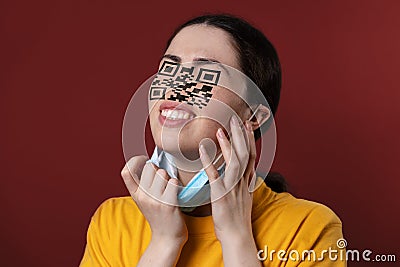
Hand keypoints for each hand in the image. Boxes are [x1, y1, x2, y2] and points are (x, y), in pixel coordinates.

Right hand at [121, 156, 187, 244]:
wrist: (167, 238)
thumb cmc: (159, 216)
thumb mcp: (144, 200)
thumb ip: (144, 184)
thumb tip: (150, 161)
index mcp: (135, 195)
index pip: (126, 172)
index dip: (135, 160)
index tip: (144, 160)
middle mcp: (142, 197)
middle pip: (149, 167)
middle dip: (158, 169)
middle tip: (163, 180)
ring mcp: (155, 201)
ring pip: (163, 172)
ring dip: (169, 177)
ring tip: (169, 189)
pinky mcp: (168, 204)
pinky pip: (173, 181)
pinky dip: (176, 184)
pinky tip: (175, 194)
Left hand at [199, 116, 256, 241]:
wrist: (237, 236)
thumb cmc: (237, 217)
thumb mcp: (244, 196)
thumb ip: (244, 181)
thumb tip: (245, 172)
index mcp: (247, 182)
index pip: (251, 156)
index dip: (249, 139)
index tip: (246, 125)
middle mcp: (242, 182)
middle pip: (244, 154)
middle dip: (241, 136)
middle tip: (235, 119)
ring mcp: (232, 188)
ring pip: (233, 163)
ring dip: (227, 146)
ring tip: (221, 130)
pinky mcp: (221, 195)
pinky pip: (215, 176)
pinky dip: (209, 161)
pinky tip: (203, 150)